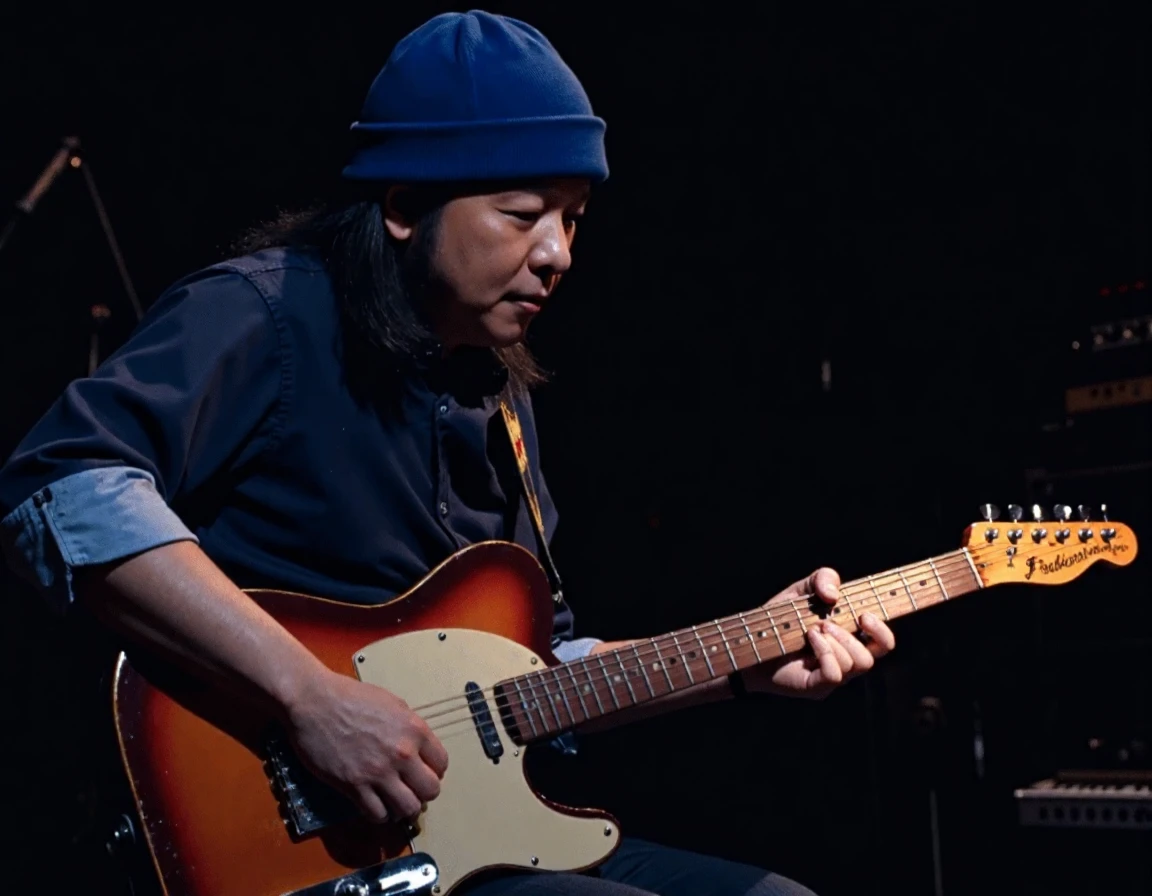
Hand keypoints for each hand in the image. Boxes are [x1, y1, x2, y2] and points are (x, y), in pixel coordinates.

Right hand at [283, 667, 448, 822]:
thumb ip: (409, 727)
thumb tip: (416, 748)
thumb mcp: (392, 704)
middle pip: (431, 791)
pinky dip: (379, 815)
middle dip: (423, 793)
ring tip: (395, 802)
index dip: (433, 771)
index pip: (441, 763)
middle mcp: (402, 754)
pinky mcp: (354, 786)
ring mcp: (378, 772)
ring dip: (403, 808)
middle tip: (411, 790)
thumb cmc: (350, 696)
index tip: (423, 773)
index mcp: (414, 729)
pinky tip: (375, 805)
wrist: (314, 701)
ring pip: (408, 809)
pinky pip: (377, 814)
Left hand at [741, 567, 895, 698]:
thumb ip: (822, 579)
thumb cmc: (779, 619)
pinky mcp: (817, 687)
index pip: (883, 642)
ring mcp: (832, 677)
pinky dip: (826, 653)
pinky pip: (836, 675)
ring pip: (858, 664)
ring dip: (838, 641)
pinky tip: (809, 640)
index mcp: (849, 640)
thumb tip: (834, 595)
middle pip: (876, 655)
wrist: (750, 641)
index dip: (883, 630)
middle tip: (829, 622)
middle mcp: (845, 660)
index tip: (864, 614)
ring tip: (813, 630)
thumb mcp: (801, 590)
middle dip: (858, 633)